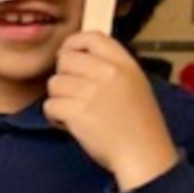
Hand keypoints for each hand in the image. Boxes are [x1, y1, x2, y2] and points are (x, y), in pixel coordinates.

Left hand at [44, 30, 178, 192]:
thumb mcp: (135, 85)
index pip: (91, 37)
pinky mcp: (77, 112)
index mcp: (125, 64)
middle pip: (65, 60)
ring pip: (54, 83)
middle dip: (63, 77)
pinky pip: (49, 105)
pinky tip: (69, 124)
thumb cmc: (139, 126)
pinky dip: (55, 116)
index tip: (67, 54)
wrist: (143, 155)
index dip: (73, 43)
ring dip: (59, 99)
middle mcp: (108, 73)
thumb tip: (78, 58)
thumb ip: (111, 69)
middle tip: (73, 94)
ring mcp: (92, 92)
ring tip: (75, 112)